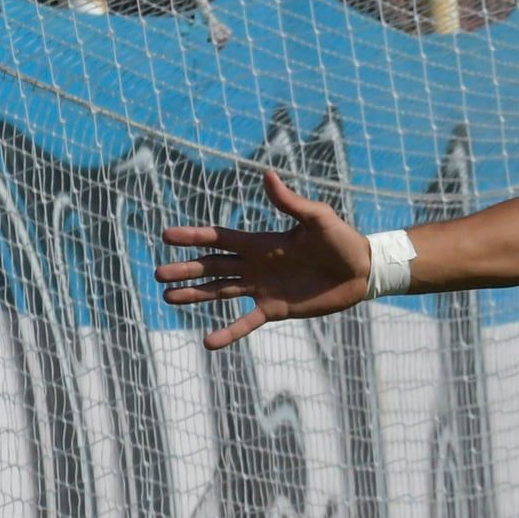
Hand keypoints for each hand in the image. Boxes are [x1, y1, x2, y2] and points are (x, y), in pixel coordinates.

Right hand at [156, 170, 371, 349]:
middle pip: (212, 267)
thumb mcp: (317, 218)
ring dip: (195, 295)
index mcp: (260, 242)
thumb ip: (290, 202)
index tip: (166, 236)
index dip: (194, 237)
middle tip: (157, 274)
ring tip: (168, 298)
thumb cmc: (340, 240)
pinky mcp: (275, 309)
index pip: (219, 239)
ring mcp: (263, 288)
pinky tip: (208, 342)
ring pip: (221, 292)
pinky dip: (228, 332)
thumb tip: (267, 175)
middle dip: (186, 270)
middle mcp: (255, 265)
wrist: (361, 271)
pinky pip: (246, 322)